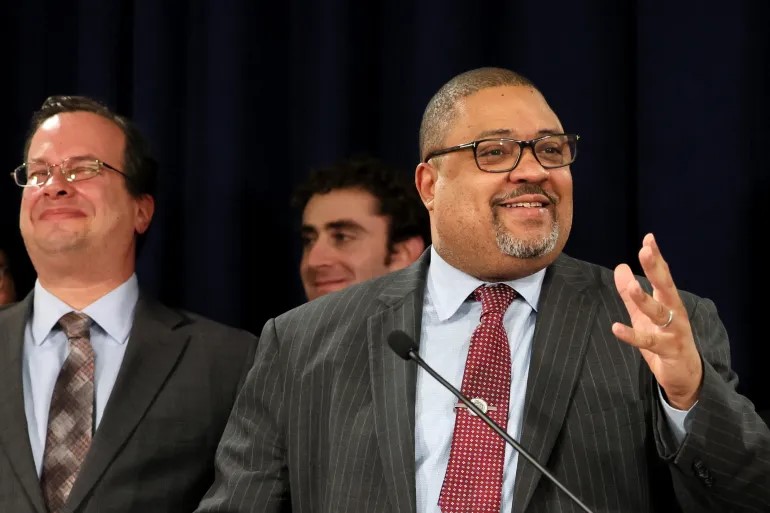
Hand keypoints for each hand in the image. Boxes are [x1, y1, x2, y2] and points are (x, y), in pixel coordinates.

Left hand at [612, 233, 702, 409]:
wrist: (686, 377)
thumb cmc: (664, 341)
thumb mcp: (643, 315)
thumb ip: (630, 294)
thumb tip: (620, 267)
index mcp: (668, 302)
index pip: (663, 275)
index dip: (656, 257)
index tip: (649, 238)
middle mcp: (674, 313)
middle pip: (665, 287)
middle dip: (656, 268)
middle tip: (645, 251)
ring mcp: (673, 332)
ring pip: (658, 313)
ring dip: (644, 299)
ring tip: (631, 286)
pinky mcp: (668, 351)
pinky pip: (648, 341)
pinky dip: (631, 335)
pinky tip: (616, 327)